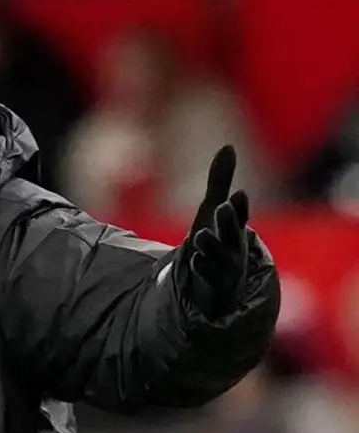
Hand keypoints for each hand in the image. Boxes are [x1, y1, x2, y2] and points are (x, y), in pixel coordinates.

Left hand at [185, 145, 250, 317]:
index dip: (239, 206)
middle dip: (228, 221)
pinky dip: (204, 269)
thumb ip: (220, 180)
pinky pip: (211, 279)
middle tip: (221, 207)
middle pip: (232, 235)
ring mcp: (226, 269)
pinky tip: (194, 259)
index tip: (238, 193)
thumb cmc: (218, 241)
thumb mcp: (213, 210)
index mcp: (233, 229)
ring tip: (199, 236)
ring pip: (221, 258)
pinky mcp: (215, 287)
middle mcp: (233, 248)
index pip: (239, 215)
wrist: (217, 285)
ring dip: (212, 246)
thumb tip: (228, 145)